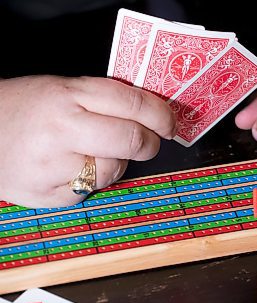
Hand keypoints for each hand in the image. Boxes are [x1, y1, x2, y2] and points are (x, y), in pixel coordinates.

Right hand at [0, 75, 175, 207]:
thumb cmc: (21, 109)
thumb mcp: (60, 89)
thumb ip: (103, 100)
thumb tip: (151, 113)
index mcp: (68, 95)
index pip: (133, 103)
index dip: (161, 115)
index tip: (170, 122)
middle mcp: (63, 129)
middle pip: (132, 139)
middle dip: (149, 143)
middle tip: (148, 142)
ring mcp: (55, 165)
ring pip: (115, 169)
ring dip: (116, 163)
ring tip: (93, 152)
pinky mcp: (50, 195)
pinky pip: (91, 191)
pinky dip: (91, 181)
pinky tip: (71, 169)